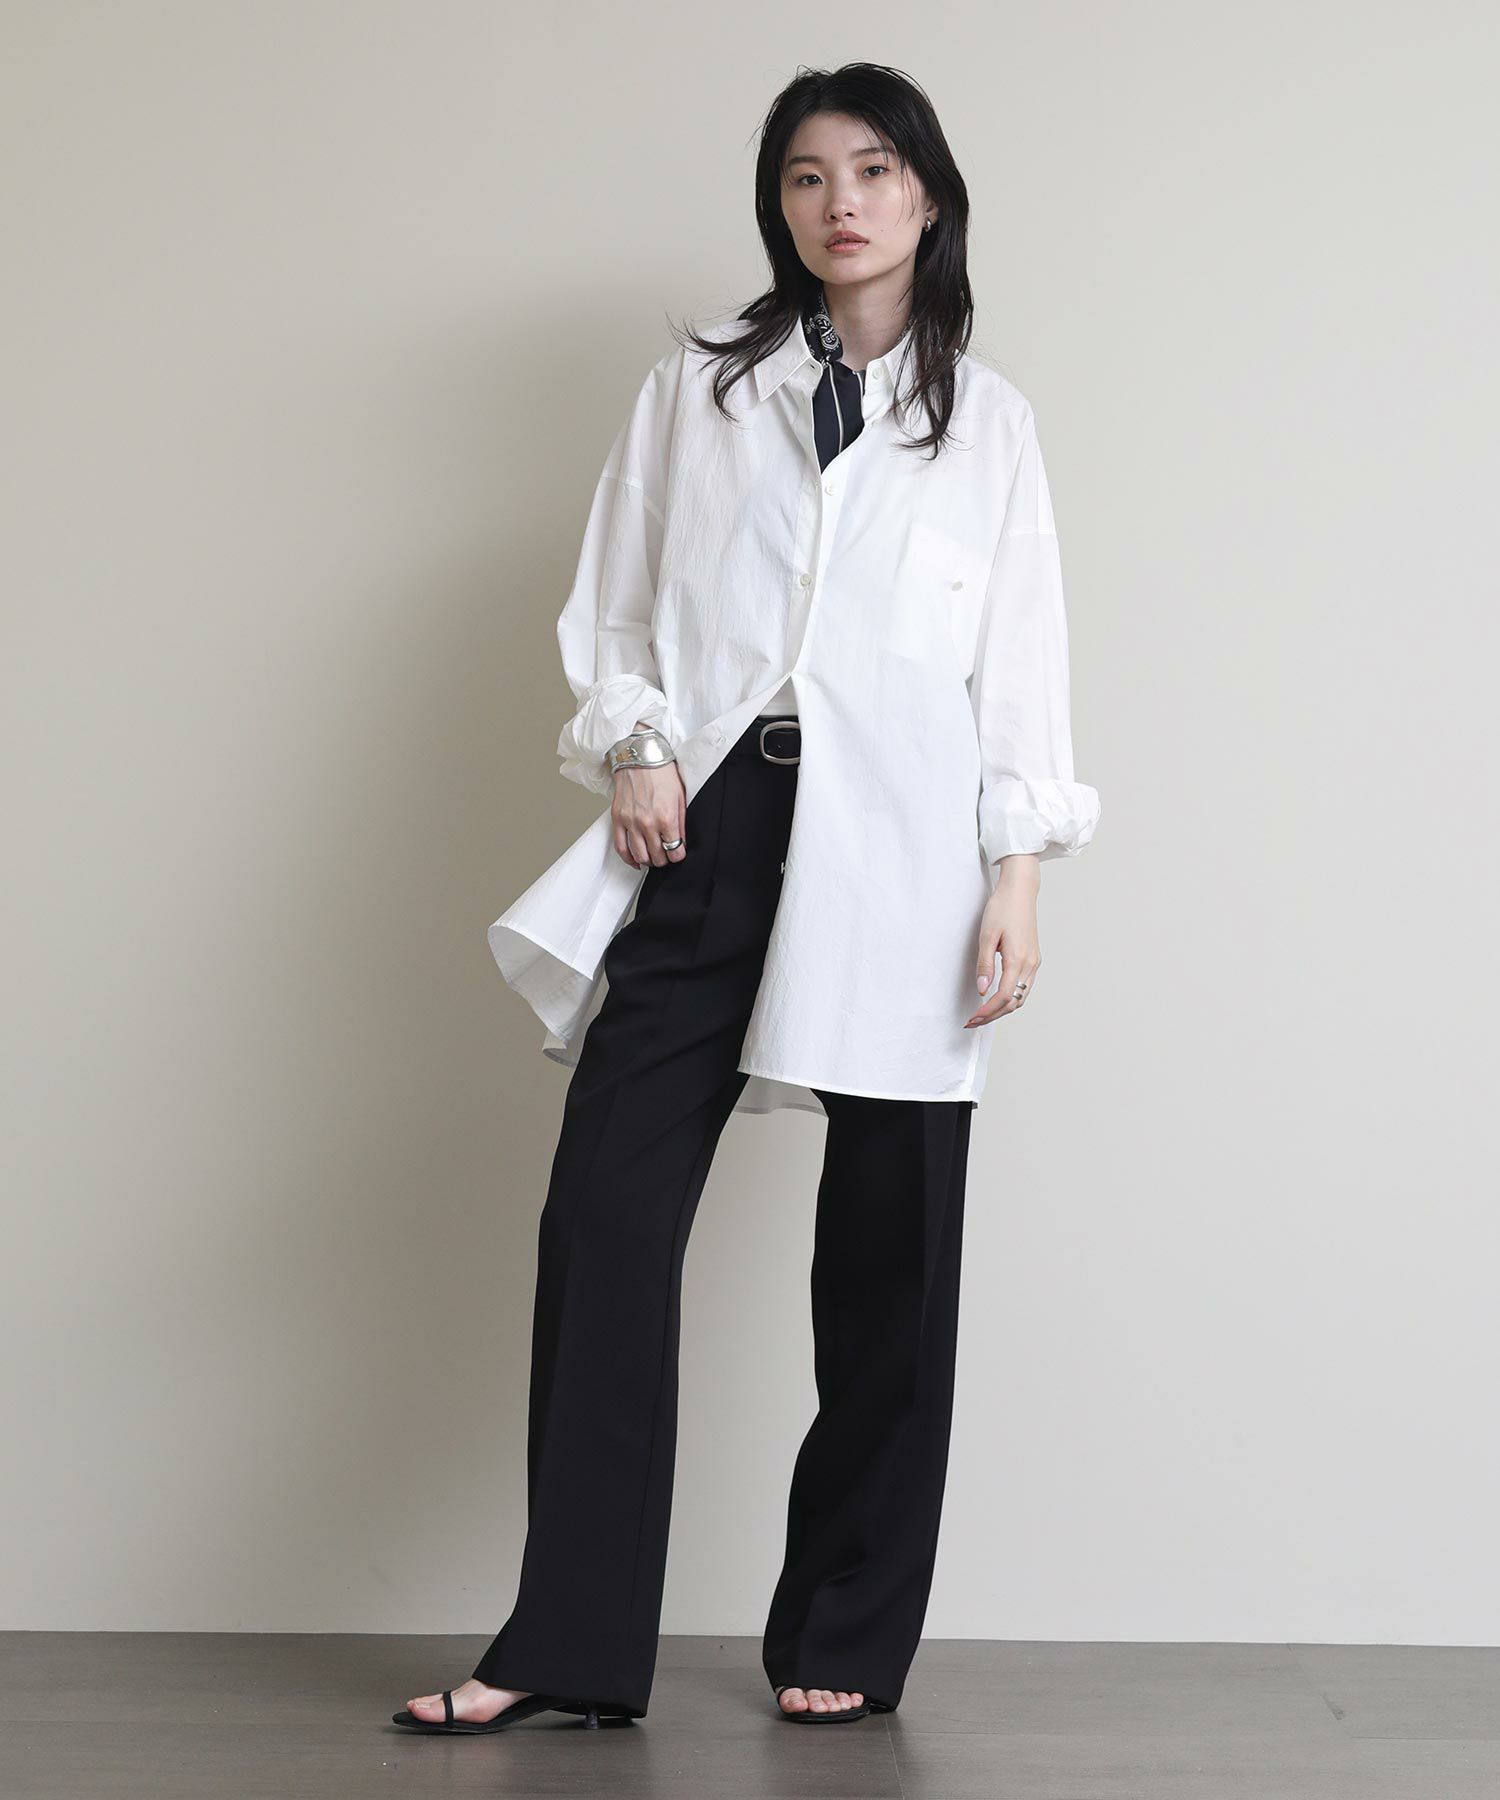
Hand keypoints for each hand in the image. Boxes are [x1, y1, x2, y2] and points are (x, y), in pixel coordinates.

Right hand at [611, 761, 687, 868]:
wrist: (640, 757)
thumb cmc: (661, 773)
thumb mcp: (680, 798)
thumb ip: (681, 823)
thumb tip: (681, 841)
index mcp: (667, 818)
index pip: (675, 851)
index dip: (678, 855)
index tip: (678, 853)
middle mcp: (648, 823)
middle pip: (657, 857)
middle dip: (664, 859)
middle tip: (666, 855)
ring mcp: (631, 822)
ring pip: (640, 856)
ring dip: (648, 860)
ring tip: (653, 857)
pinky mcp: (618, 819)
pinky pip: (620, 848)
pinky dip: (629, 858)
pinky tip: (636, 860)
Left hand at [965, 856, 1040, 1027]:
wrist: (1020, 890)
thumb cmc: (1002, 908)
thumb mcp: (987, 935)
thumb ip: (985, 964)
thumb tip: (983, 990)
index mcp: (1019, 959)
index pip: (1004, 997)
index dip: (987, 1011)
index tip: (971, 1018)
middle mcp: (1030, 964)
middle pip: (1014, 1002)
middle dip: (993, 1015)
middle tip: (972, 1022)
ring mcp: (1034, 962)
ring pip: (1021, 997)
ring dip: (1002, 1009)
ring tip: (982, 1015)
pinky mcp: (1033, 959)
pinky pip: (1024, 987)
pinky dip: (1011, 998)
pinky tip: (997, 999)